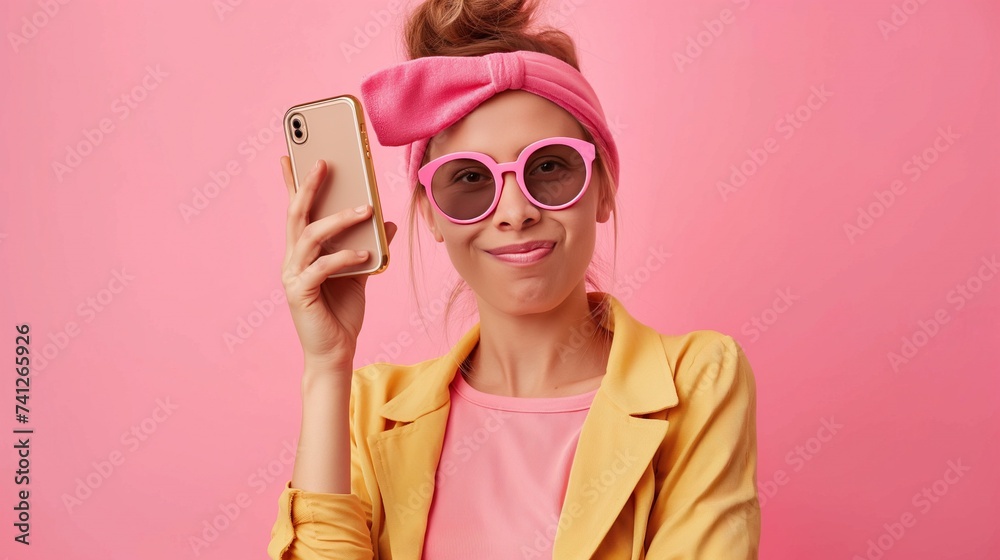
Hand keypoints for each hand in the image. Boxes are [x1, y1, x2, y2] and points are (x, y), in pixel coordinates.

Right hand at [279, 156, 397, 372]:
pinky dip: (344, 257)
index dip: (292, 183)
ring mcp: (293, 276)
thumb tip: (386, 221)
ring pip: (309, 236)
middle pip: (297, 214)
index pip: (296, 211)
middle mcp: (292, 260)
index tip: (291, 154)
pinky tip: (364, 254)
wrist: (335, 353)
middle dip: (308, 186)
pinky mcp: (300, 293)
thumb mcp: (360, 274)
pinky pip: (321, 267)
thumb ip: (369, 247)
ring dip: (337, 220)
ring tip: (365, 209)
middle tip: (323, 160)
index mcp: (303, 252)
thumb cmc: (342, 313)